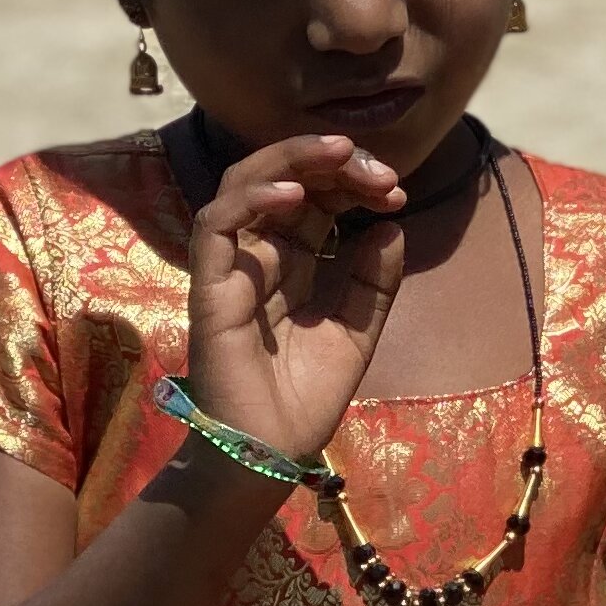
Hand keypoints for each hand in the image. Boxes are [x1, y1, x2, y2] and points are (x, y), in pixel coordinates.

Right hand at [185, 133, 412, 462]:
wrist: (273, 450)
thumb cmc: (307, 396)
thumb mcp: (359, 330)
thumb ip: (375, 281)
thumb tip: (392, 225)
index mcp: (294, 260)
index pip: (317, 196)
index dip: (353, 183)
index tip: (395, 192)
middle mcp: (260, 254)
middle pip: (284, 179)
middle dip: (332, 163)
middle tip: (378, 171)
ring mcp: (231, 266)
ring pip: (244, 185)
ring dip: (291, 160)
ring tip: (340, 155)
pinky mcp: (209, 286)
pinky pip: (217, 225)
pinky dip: (251, 199)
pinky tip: (294, 194)